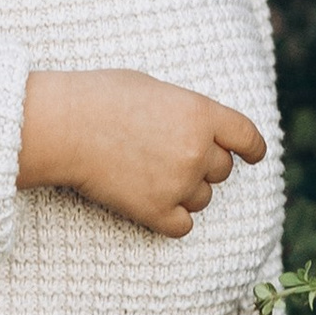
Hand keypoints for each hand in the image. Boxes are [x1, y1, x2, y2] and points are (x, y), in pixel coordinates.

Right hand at [18, 70, 266, 236]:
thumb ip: (187, 111)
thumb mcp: (155, 88)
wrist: (63, 126)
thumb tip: (201, 129)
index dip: (253, 148)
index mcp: (200, 113)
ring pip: (203, 198)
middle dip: (204, 165)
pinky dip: (172, 218)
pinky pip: (183, 225)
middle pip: (222, 170)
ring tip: (151, 174)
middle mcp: (196, 150)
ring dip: (186, 191)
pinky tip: (154, 204)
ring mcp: (177, 183)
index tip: (253, 155)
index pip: (246, 136)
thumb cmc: (100, 97)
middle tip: (169, 155)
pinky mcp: (155, 211)